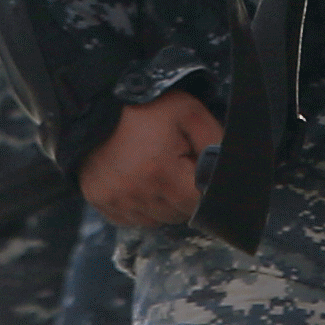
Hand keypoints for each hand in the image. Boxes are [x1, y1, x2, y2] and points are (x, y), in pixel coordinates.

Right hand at [77, 90, 222, 227]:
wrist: (96, 104)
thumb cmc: (146, 107)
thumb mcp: (188, 111)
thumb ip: (214, 140)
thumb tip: (229, 168)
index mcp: (160, 172)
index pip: (198, 203)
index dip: (200, 184)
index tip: (193, 165)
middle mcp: (135, 194)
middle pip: (178, 214)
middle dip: (183, 193)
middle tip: (175, 163)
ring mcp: (115, 201)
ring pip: (156, 220)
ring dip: (163, 202)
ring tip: (156, 170)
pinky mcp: (100, 202)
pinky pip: (132, 219)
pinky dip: (140, 205)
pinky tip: (138, 180)